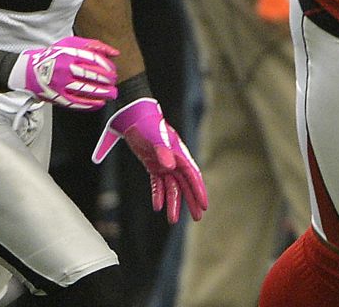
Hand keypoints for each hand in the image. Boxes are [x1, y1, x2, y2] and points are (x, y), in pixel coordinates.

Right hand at [9, 37, 118, 109]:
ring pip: (86, 90)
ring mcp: (61, 84)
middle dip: (108, 81)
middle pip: (92, 76)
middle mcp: (65, 68)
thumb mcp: (71, 43)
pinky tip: (99, 103)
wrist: (28, 70)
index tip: (113, 71)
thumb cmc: (53, 55)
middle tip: (113, 82)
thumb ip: (94, 45)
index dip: (108, 67)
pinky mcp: (57, 97)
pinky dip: (90, 104)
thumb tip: (115, 53)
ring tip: (111, 94)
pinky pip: (77, 102)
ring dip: (103, 94)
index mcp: (69, 53)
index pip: (95, 60)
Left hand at [92, 98, 207, 222]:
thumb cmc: (147, 125)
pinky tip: (157, 207)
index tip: (204, 205)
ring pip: (172, 187)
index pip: (192, 176)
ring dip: (173, 203)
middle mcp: (174, 161)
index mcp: (179, 154)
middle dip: (191, 201)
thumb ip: (162, 151)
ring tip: (172, 221)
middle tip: (197, 218)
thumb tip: (170, 167)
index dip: (199, 191)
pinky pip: (158, 184)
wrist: (134, 117)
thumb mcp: (155, 137)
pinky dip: (158, 195)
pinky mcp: (152, 165)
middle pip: (185, 185)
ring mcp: (164, 164)